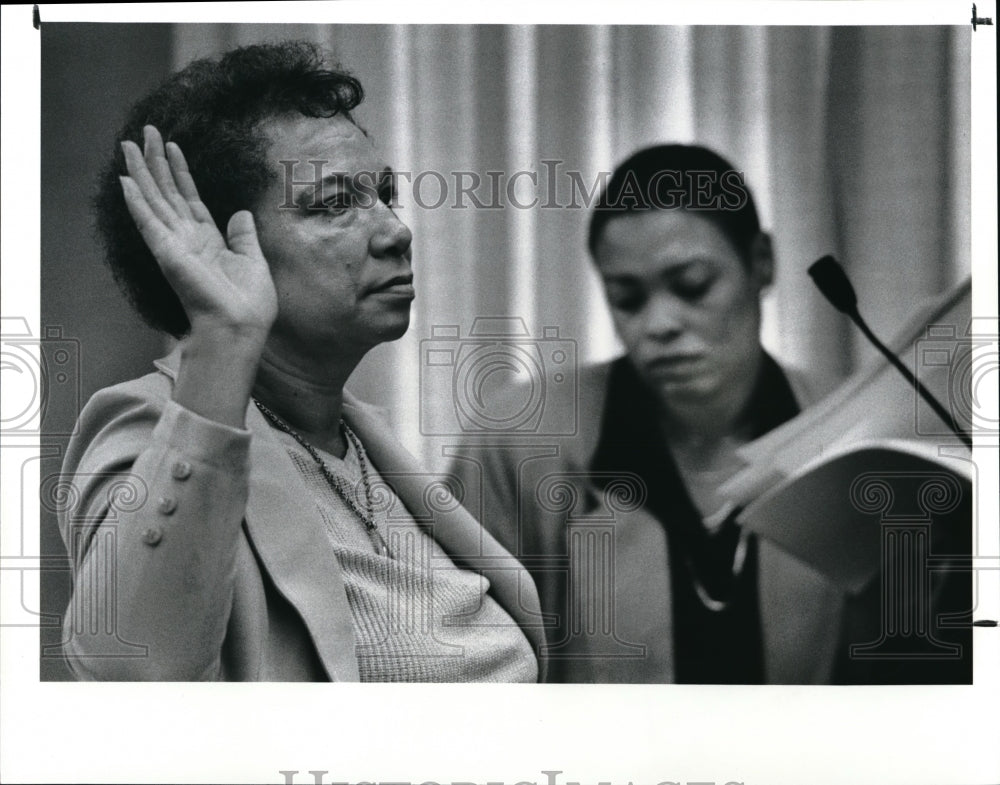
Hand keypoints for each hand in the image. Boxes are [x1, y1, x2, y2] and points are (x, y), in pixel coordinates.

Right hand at [120, 125, 278, 341]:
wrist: (239, 327)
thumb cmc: (248, 303)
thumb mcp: (253, 261)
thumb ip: (244, 236)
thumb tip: (241, 212)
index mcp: (208, 240)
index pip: (189, 199)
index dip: (180, 172)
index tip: (173, 146)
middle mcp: (187, 239)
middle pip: (167, 193)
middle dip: (156, 162)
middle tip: (145, 130)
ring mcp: (174, 244)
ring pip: (153, 200)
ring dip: (141, 172)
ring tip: (128, 144)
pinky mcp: (167, 252)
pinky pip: (148, 222)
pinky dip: (135, 201)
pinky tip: (124, 180)